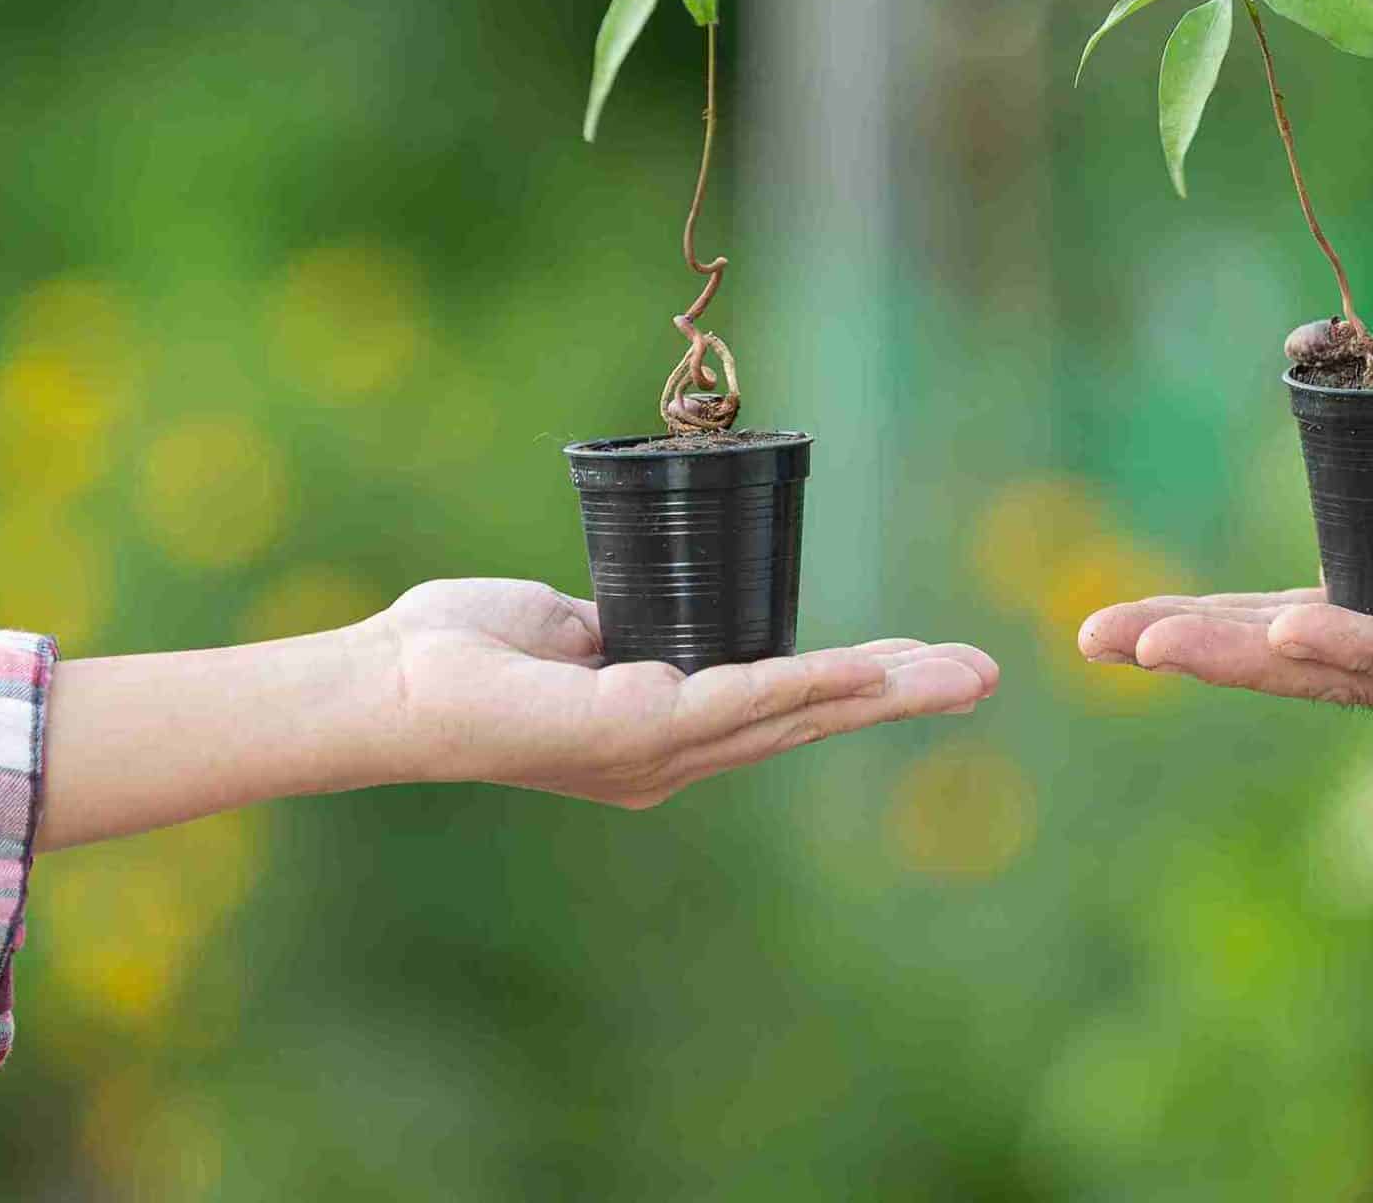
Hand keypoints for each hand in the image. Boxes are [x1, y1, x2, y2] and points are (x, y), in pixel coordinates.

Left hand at [365, 579, 1001, 807]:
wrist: (388, 683)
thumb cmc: (457, 651)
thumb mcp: (567, 626)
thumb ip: (621, 627)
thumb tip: (636, 617)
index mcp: (660, 731)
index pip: (778, 701)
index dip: (854, 682)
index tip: (921, 663)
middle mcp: (670, 755)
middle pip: (809, 716)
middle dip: (900, 694)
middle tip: (984, 675)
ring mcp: (659, 752)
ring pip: (795, 709)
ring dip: (884, 688)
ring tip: (958, 674)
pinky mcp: (638, 732)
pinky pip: (743, 697)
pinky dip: (812, 680)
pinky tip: (869, 670)